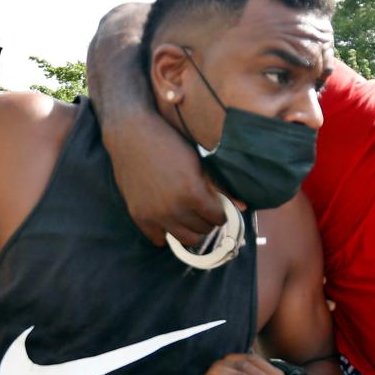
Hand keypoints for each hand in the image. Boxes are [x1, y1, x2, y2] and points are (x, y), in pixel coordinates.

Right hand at [113, 117, 223, 246]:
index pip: (218, 218)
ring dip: (191, 229)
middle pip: (203, 230)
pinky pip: (159, 239)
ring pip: (185, 239)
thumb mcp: (198, 162)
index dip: (220, 211)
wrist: (131, 134)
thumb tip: (243, 207)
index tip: (216, 206)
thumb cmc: (169, 142)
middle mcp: (174, 208)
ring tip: (189, 215)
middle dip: (206, 220)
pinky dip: (167, 232)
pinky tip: (169, 218)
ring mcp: (155, 214)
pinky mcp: (139, 216)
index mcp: (192, 193)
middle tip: (202, 208)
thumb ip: (219, 186)